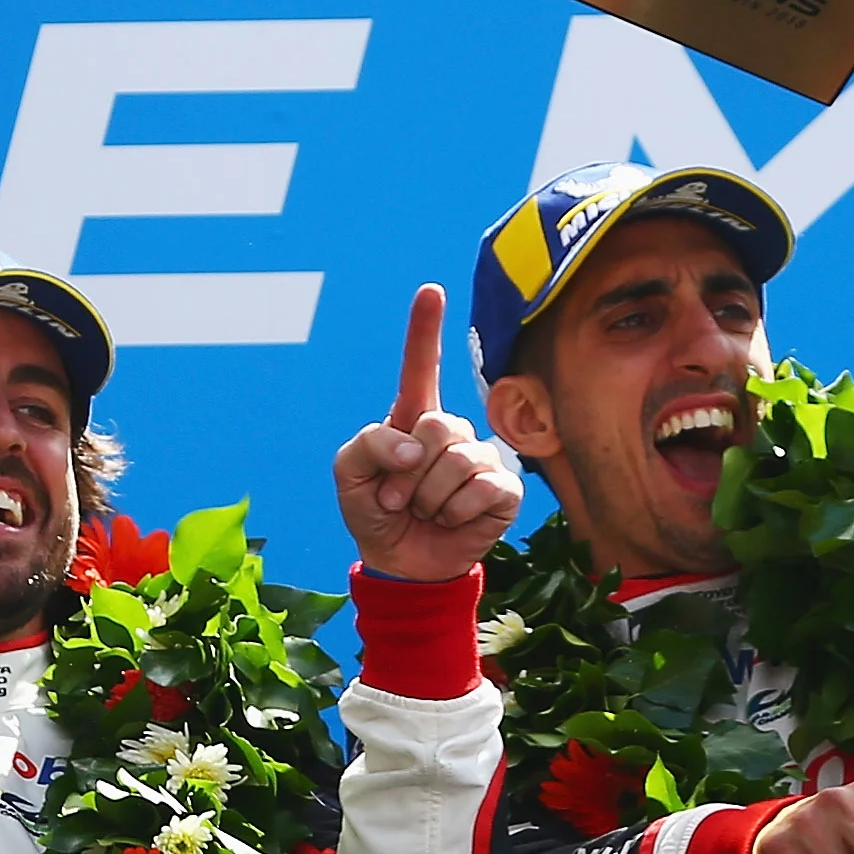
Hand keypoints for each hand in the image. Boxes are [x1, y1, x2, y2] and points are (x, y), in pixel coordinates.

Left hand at [332, 285, 521, 581]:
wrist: (400, 563)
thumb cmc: (375, 511)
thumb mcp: (349, 475)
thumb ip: (370, 446)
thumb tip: (415, 448)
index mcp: (412, 417)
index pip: (421, 365)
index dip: (425, 327)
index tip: (430, 290)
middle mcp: (451, 432)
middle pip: (437, 425)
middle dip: (408, 471)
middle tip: (398, 497)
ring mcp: (481, 459)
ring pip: (458, 461)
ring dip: (428, 497)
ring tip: (423, 510)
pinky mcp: (503, 491)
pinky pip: (483, 488)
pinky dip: (456, 511)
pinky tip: (450, 520)